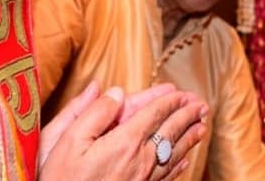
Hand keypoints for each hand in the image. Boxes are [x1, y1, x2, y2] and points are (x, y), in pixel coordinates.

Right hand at [38, 84, 207, 180]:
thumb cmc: (62, 178)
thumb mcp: (68, 139)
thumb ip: (95, 113)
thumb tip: (116, 92)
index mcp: (124, 142)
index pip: (154, 114)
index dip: (169, 101)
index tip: (181, 93)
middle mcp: (139, 160)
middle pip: (170, 132)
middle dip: (187, 116)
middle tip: (201, 105)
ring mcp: (143, 179)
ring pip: (173, 154)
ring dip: (189, 138)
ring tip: (202, 126)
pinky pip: (166, 176)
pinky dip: (178, 164)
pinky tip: (184, 160)